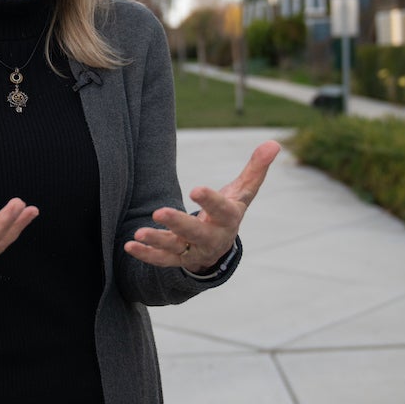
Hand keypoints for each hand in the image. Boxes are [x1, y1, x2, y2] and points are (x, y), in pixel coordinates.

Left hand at [124, 140, 279, 273]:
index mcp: (229, 219)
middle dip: (178, 224)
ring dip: (157, 241)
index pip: (221, 210)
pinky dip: (146, 255)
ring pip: (175, 249)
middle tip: (159, 212)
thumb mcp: (243, 192)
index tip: (195, 189)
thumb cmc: (229, 211)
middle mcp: (212, 238)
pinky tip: (129, 245)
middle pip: (196, 233)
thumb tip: (274, 142)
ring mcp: (194, 251)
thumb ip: (255, 169)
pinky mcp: (178, 260)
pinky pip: (162, 261)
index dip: (210, 201)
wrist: (220, 246)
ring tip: (138, 233)